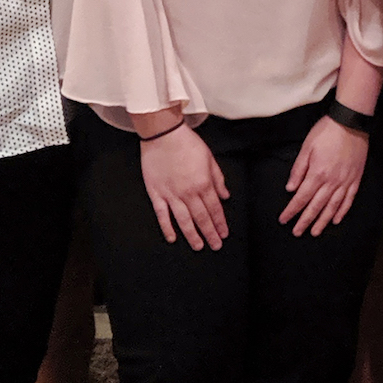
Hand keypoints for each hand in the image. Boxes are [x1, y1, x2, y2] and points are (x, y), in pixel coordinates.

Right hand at [139, 124, 229, 250]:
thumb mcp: (210, 159)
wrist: (164, 135)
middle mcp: (188, 193)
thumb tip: (225, 196)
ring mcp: (171, 195)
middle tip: (215, 245)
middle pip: (201, 218)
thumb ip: (218, 179)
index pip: (215, 209)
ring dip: (192, 235)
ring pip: (184, 221)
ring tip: (198, 246)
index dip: (220, 223)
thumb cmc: (187, 144)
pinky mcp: (156, 193)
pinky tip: (173, 238)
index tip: (224, 234)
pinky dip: (167, 228)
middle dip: (210, 233)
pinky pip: (162, 215)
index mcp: (203, 184)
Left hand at [279, 115, 367, 236]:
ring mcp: (345, 181)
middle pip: (316, 206)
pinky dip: (342, 211)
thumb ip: (298, 169)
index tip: (284, 220)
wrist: (351, 122)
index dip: (292, 211)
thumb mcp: (307, 147)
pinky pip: (349, 199)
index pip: (301, 198)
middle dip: (305, 221)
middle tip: (297, 232)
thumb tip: (290, 189)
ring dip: (322, 221)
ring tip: (315, 232)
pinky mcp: (355, 178)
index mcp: (317, 174)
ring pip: (332, 207)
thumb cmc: (326, 132)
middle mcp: (332, 182)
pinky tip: (336, 220)